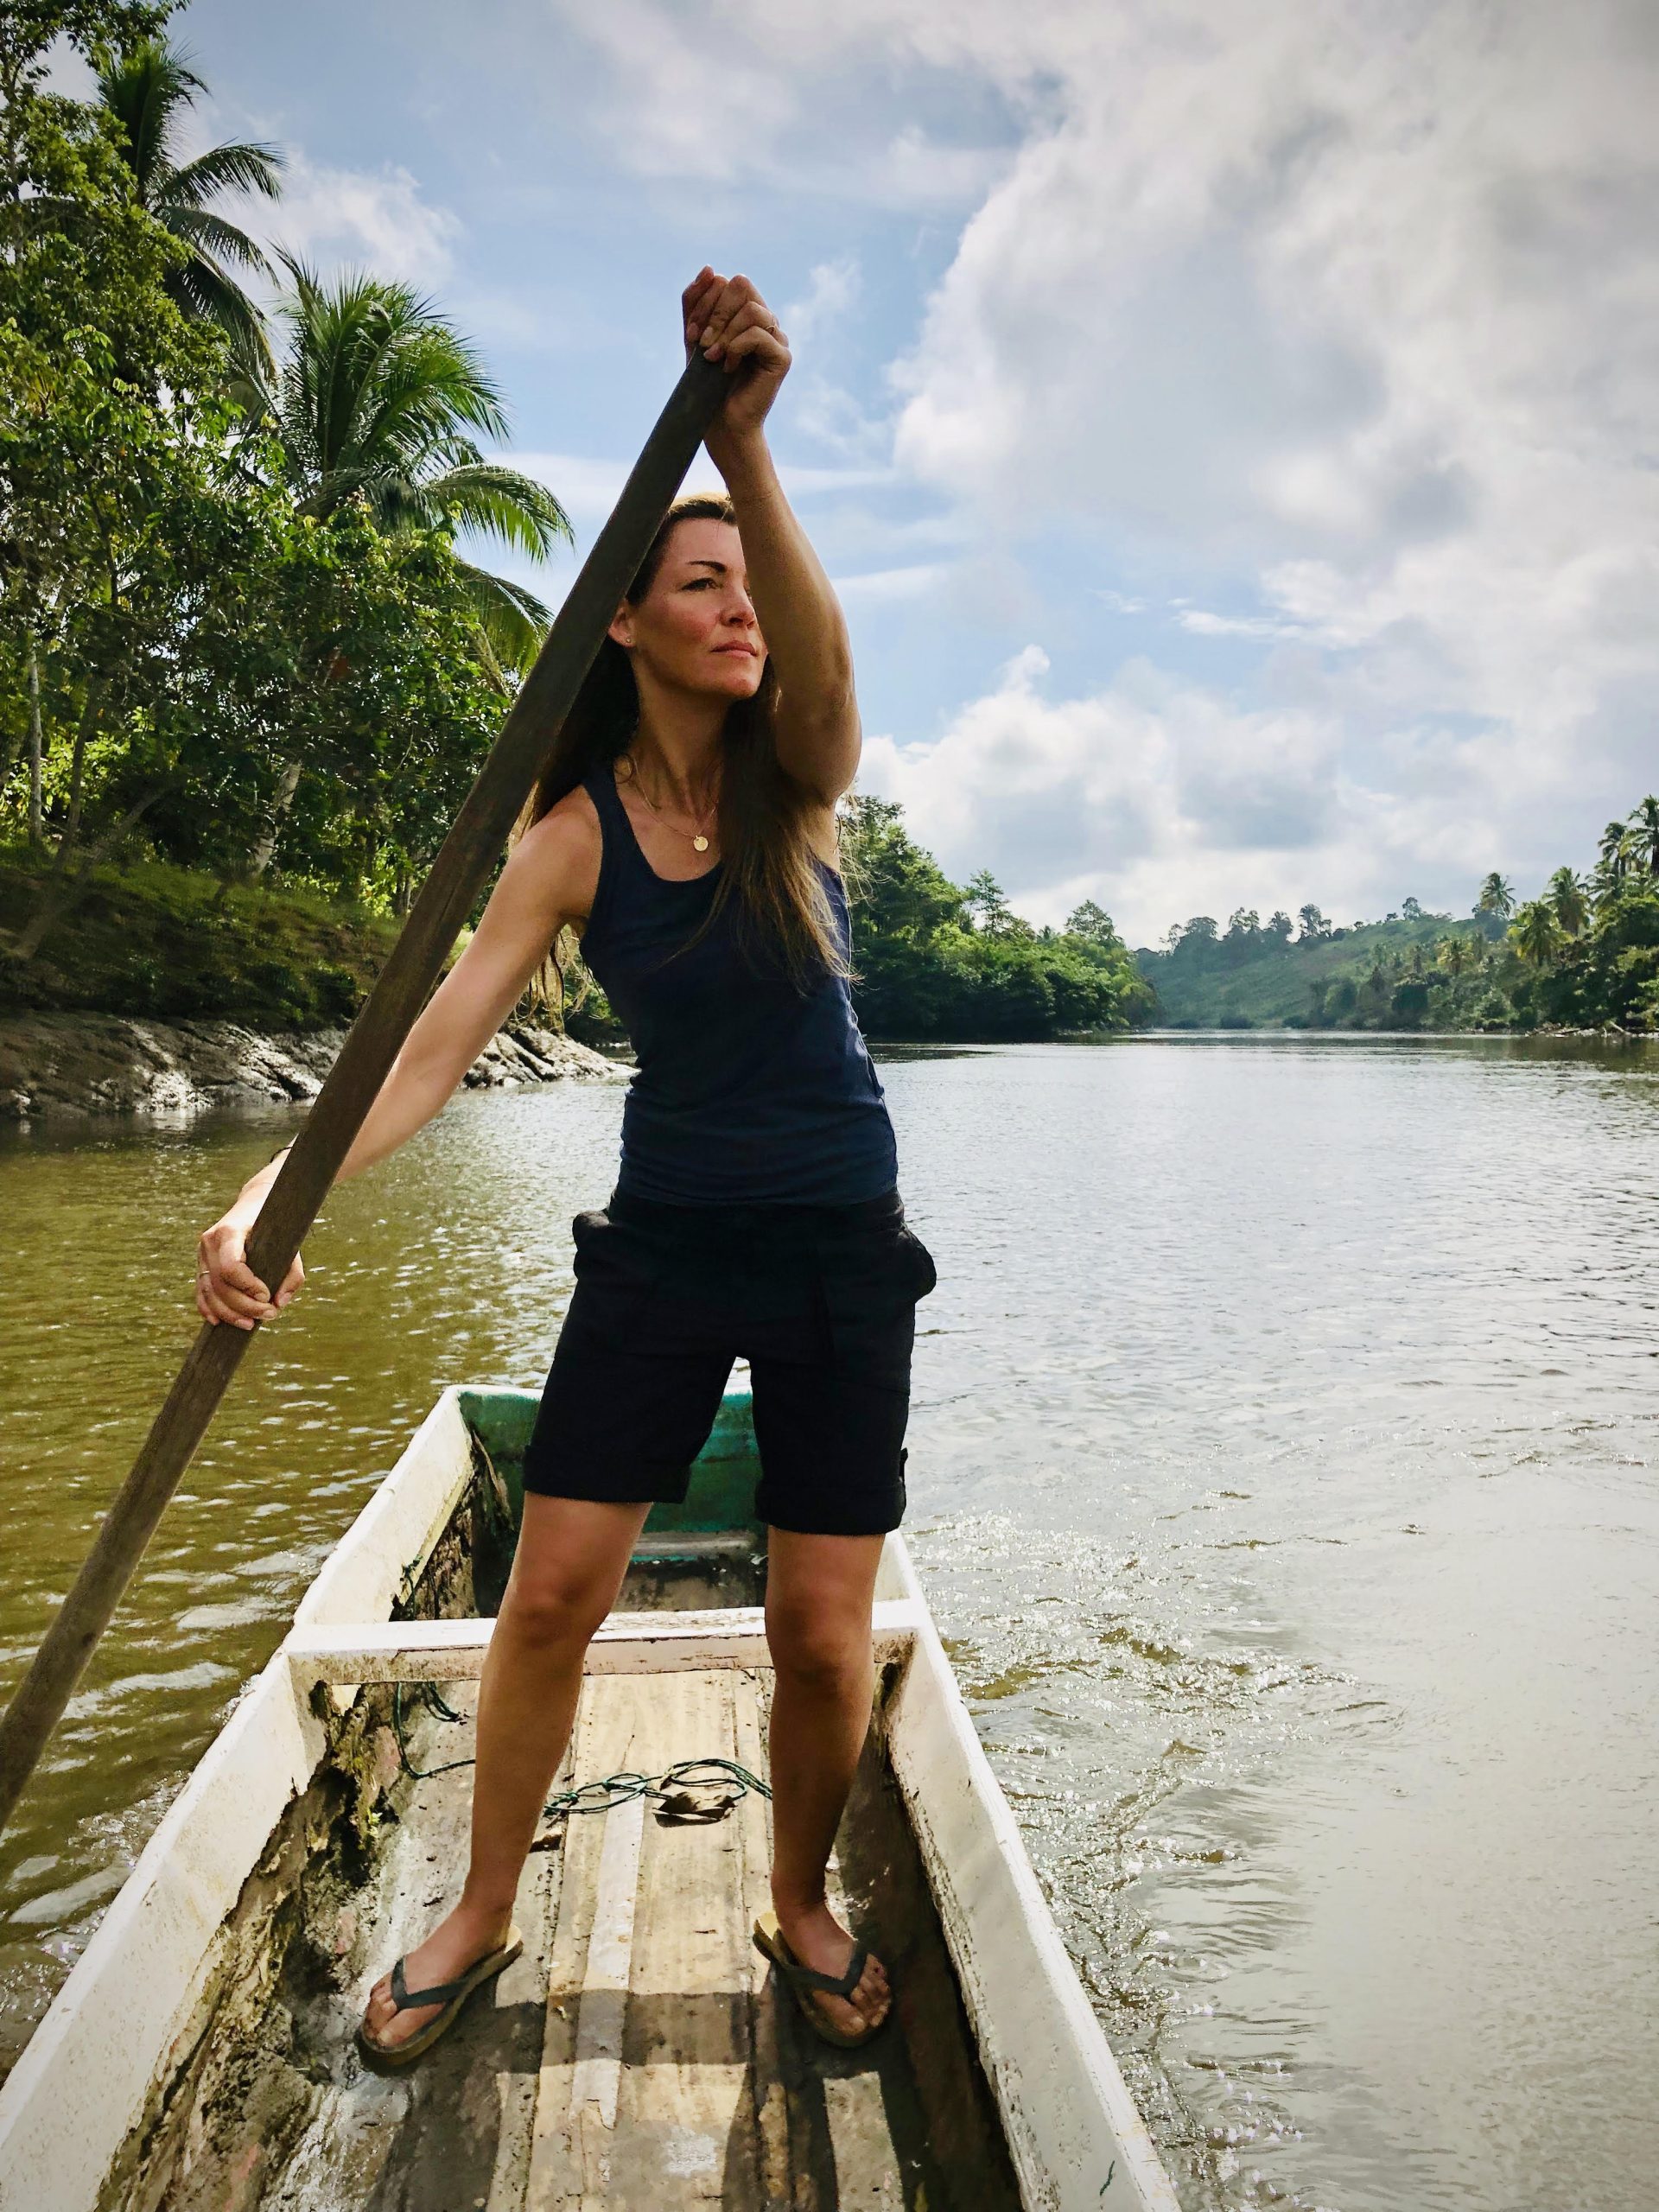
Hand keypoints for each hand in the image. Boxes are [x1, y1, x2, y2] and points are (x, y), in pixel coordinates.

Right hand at [196, 1218, 303, 1329]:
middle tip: (268, 1315)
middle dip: (244, 1306)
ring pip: (209, 1292)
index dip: (248, 1287)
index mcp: (230, 1231)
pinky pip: (201, 1291)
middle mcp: (211, 1241)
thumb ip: (292, 1275)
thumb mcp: (290, 1244)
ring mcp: (202, 1253)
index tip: (267, 1296)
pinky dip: (209, 1309)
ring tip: (251, 1324)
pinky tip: (220, 1322)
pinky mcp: (201, 1263)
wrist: (254, 1203)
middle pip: (221, 1284)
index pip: (231, 1267)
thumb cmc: (275, 1226)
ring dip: (229, 1313)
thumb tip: (280, 1304)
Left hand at [683, 267, 789, 444]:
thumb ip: (696, 303)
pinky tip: (729, 367)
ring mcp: (777, 338)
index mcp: (745, 313)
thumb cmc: (706, 385)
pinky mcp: (782, 357)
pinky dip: (737, 347)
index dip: (705, 300)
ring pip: (752, 309)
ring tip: (713, 358)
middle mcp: (765, 321)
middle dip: (715, 312)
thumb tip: (710, 269)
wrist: (721, 425)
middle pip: (742, 285)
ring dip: (725, 332)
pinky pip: (759, 333)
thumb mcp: (695, 337)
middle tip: (703, 342)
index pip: (727, 282)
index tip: (691, 333)